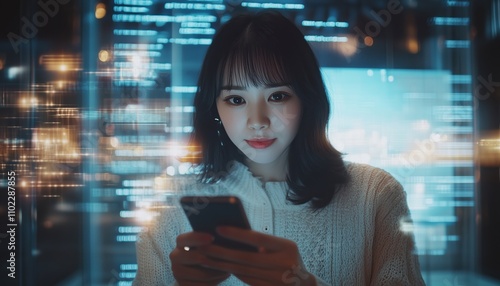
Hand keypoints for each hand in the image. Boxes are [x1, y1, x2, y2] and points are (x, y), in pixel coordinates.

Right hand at [169, 232, 229, 285]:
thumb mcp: (208, 242)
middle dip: (212, 258)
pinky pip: (201, 285)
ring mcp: (177, 272)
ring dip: (217, 271)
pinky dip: (215, 281)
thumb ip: (211, 238)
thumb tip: (223, 230)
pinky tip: (223, 275)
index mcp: (180, 242)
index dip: (197, 238)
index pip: (184, 239)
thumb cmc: (209, 251)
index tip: (212, 238)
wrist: (200, 270)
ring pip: (201, 274)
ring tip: (229, 267)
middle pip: (193, 257)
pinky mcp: (182, 285)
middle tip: (227, 257)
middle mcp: (175, 256)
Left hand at [199, 227, 316, 285]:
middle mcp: (284, 264)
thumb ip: (260, 243)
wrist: (303, 284)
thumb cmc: (286, 257)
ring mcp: (278, 280)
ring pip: (243, 271)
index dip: (237, 234)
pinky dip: (231, 272)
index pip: (258, 238)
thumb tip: (230, 236)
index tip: (218, 228)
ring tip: (205, 257)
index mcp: (287, 247)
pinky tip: (218, 267)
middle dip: (222, 252)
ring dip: (222, 264)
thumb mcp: (280, 246)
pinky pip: (246, 281)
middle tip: (203, 246)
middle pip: (247, 258)